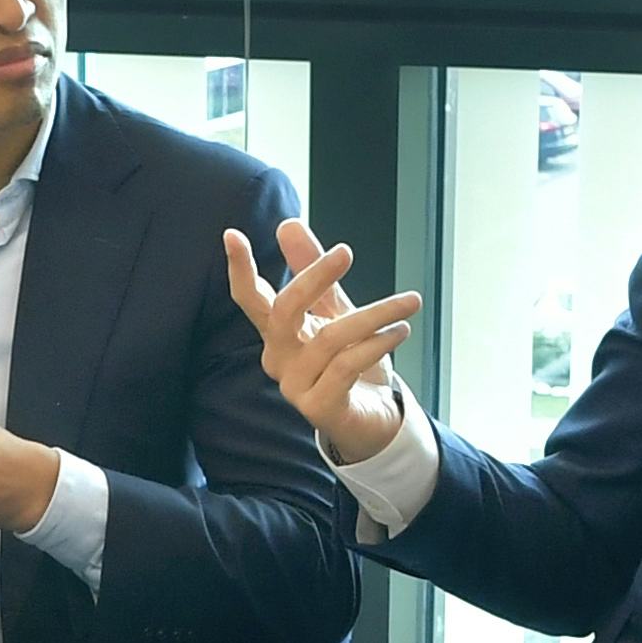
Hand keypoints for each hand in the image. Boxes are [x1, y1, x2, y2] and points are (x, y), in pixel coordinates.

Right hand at [219, 219, 427, 460]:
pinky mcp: (318, 408)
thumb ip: (312, 270)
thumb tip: (288, 225)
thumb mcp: (335, 309)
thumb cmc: (352, 362)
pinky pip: (346, 365)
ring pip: (329, 337)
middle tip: (345, 251)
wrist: (374, 418)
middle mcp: (278, 359)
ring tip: (408, 302)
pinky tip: (399, 330)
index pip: (250, 298)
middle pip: (283, 311)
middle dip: (313, 276)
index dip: (240, 268)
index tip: (233, 234)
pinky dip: (377, 343)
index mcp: (277, 334)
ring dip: (374, 314)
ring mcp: (294, 386)